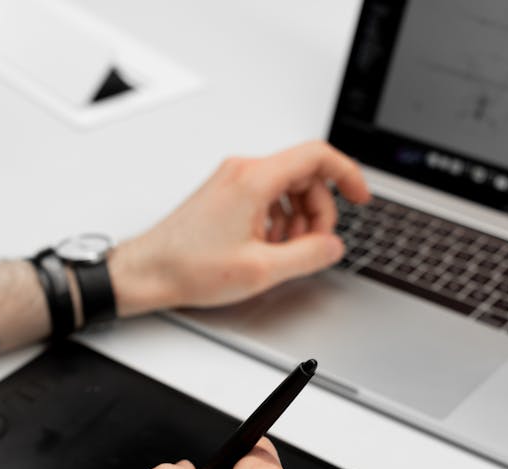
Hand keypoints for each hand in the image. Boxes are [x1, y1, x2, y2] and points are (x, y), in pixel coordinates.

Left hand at [108, 140, 369, 315]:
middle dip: (319, 211)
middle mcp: (242, 171)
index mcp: (254, 179)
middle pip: (304, 176)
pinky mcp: (224, 196)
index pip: (318, 157)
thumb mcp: (261, 270)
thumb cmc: (189, 268)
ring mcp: (232, 182)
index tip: (360, 198)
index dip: (348, 175)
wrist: (147, 272)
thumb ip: (308, 256)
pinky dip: (277, 222)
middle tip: (314, 245)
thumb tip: (333, 247)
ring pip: (286, 189)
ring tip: (285, 253)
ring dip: (297, 220)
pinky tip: (267, 250)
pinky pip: (266, 199)